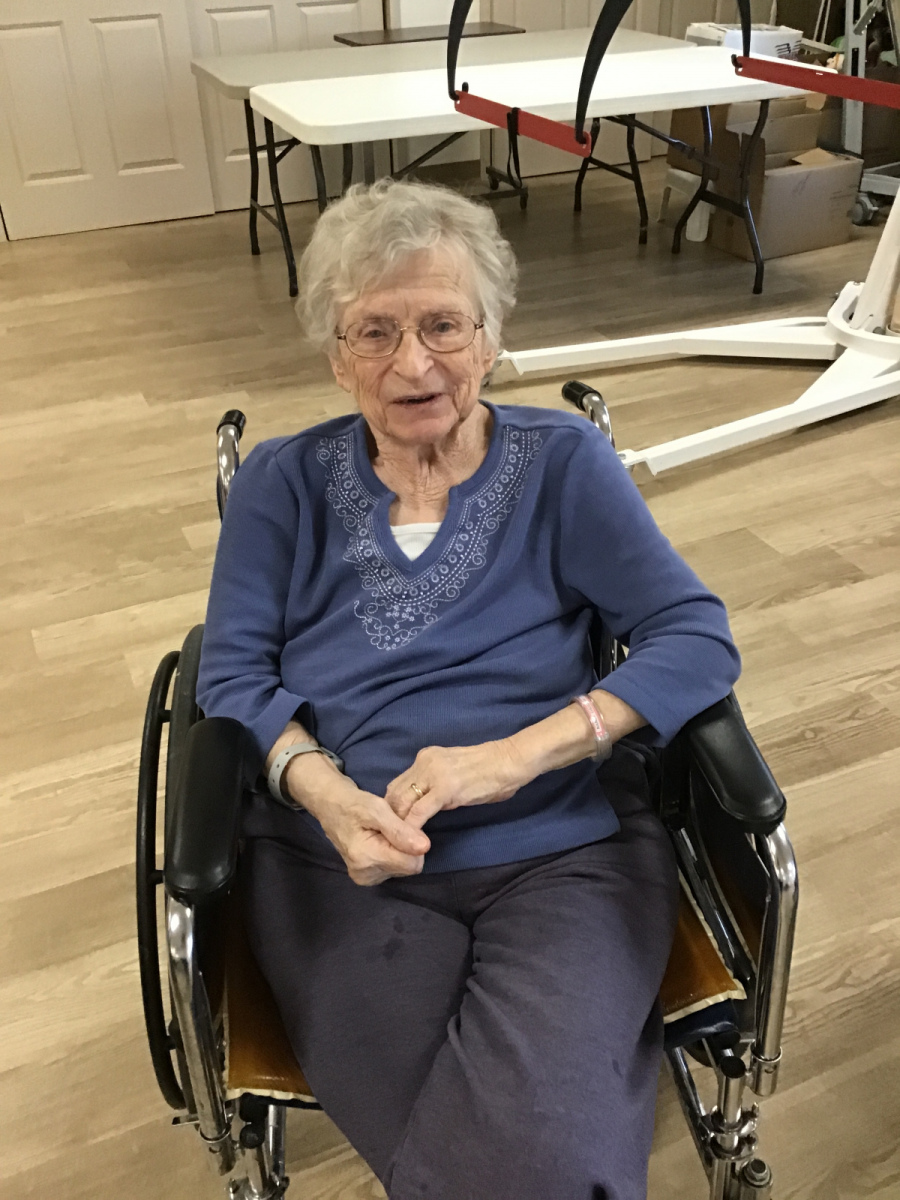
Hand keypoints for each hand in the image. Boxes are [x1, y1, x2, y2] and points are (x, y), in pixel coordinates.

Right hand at [300, 779, 430, 886]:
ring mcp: (365, 878)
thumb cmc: (352, 803)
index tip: (402, 825)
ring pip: (403, 869)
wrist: (330, 806)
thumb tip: (425, 847)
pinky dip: (392, 854)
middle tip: (390, 827)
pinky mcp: (366, 878)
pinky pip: (393, 869)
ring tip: (383, 832)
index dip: (413, 842)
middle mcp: (365, 875)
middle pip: (408, 867)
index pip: (412, 863)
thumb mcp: (377, 809)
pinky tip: (380, 840)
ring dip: (399, 849)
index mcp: (366, 858)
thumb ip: (401, 830)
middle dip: (405, 846)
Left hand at [384, 741, 526, 829]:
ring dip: (399, 825)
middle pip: (394, 793)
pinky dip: (412, 828)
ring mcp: (433, 774)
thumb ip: (437, 786)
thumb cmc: (490, 771)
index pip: (398, 784)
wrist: (510, 760)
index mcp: (426, 758)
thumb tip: (426, 806)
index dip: (393, 808)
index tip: (395, 826)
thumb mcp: (454, 774)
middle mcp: (424, 762)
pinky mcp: (445, 789)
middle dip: (392, 818)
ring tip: (402, 843)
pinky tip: (413, 841)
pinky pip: (419, 812)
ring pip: (402, 802)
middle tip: (395, 839)